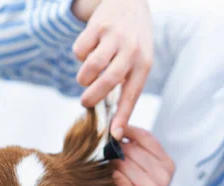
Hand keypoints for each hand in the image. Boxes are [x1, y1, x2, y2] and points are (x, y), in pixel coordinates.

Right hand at [71, 0, 152, 139]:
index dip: (122, 116)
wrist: (129, 2)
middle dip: (92, 97)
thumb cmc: (133, 40)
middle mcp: (132, 50)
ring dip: (83, 78)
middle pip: (108, 81)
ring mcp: (115, 36)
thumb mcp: (139, 60)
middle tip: (85, 102)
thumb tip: (113, 120)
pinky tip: (87, 51)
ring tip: (85, 78)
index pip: (132, 94)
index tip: (114, 134)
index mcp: (144, 63)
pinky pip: (80, 50)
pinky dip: (79, 56)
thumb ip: (127, 84)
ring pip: (90, 67)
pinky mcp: (98, 25)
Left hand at [112, 126, 174, 185]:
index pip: (147, 137)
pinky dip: (113, 179)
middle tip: (111, 156)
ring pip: (122, 163)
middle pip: (131, 149)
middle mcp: (162, 175)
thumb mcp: (150, 172)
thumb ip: (139, 151)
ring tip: (114, 172)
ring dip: (113, 165)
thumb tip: (118, 129)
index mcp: (168, 165)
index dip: (128, 130)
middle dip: (117, 151)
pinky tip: (115, 184)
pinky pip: (117, 179)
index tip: (115, 128)